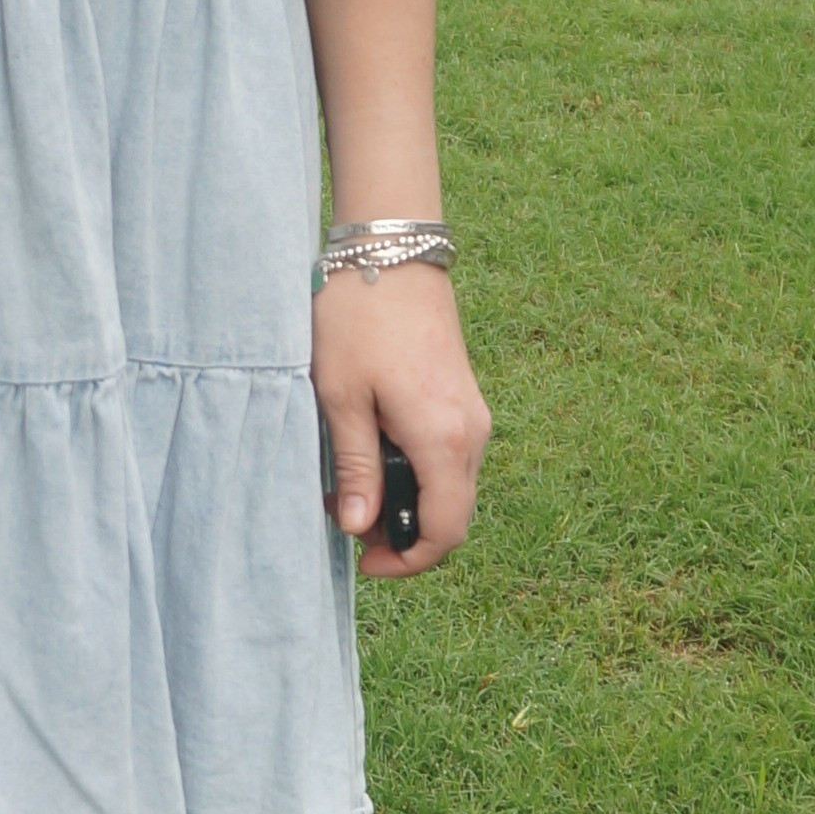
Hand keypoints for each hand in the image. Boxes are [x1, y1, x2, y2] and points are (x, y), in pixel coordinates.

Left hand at [312, 262, 490, 579]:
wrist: (391, 252)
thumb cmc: (358, 319)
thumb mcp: (342, 397)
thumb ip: (356, 468)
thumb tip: (359, 528)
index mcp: (443, 439)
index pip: (446, 530)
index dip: (408, 560)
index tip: (363, 561)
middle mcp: (471, 432)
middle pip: (453, 514)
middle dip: (403, 533)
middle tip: (345, 520)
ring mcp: (473, 413)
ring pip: (451, 487)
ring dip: (408, 502)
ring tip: (350, 488)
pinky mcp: (463, 398)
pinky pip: (449, 457)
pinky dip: (416, 473)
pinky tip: (372, 454)